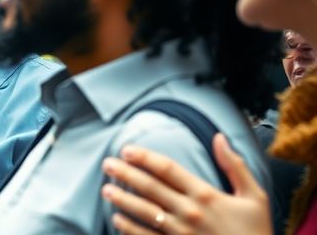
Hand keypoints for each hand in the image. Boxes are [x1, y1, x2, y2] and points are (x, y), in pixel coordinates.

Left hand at [100, 133, 271, 234]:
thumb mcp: (254, 197)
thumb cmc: (256, 231)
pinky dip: (129, 229)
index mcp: (207, 195)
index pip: (168, 169)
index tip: (127, 149)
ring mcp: (181, 233)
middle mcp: (190, 212)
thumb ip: (235, 166)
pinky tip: (117, 220)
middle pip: (151, 188)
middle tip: (106, 163)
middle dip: (125, 173)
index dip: (145, 157)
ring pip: (145, 212)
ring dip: (122, 199)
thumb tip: (219, 137)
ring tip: (105, 189)